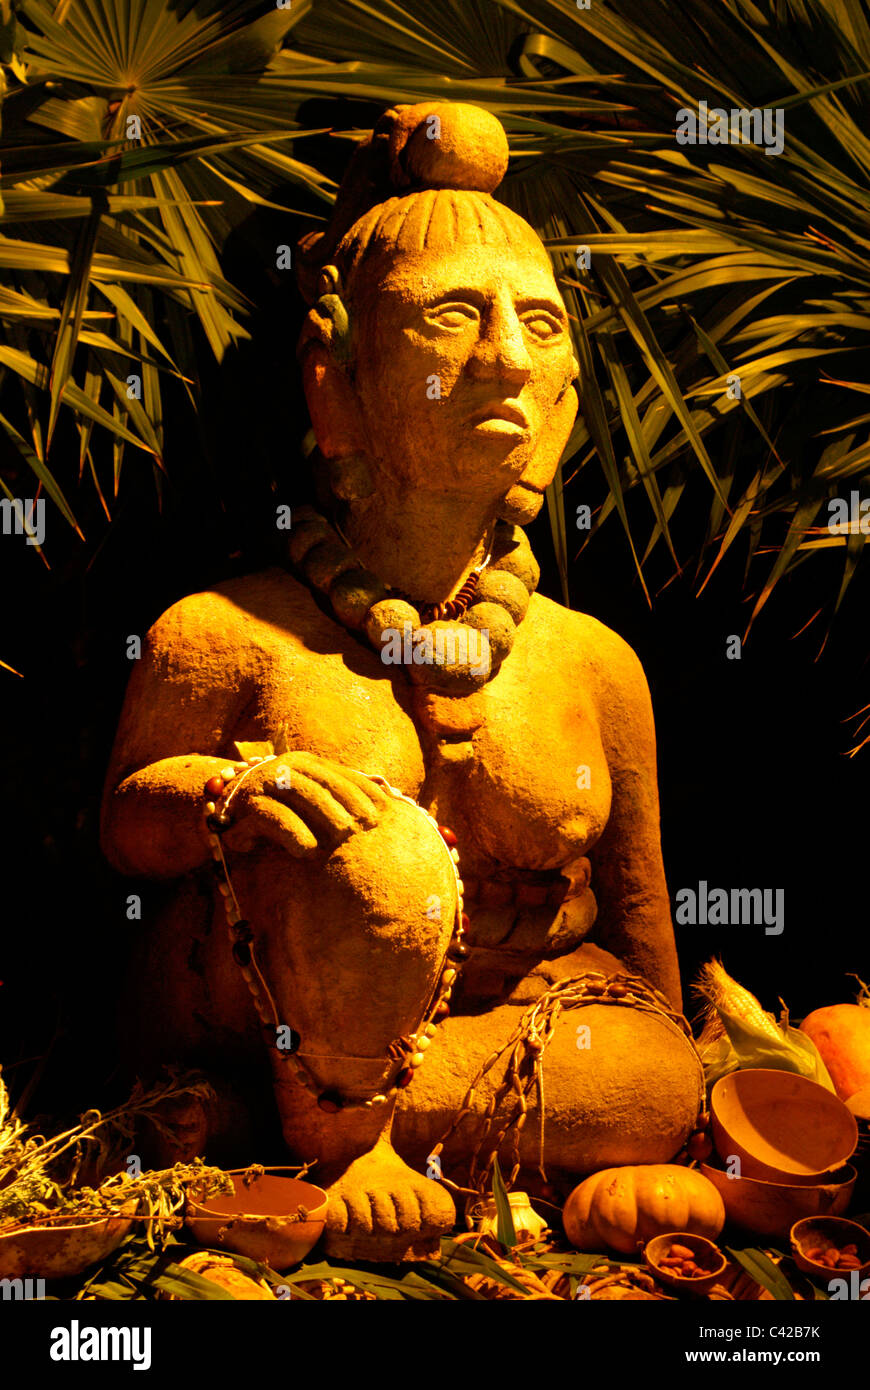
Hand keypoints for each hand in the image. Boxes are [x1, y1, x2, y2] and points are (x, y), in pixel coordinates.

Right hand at [217, 751, 390, 857]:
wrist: (221, 814)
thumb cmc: (275, 812)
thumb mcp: (307, 804)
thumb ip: (335, 800)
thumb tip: (383, 802)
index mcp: (307, 764)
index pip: (342, 775)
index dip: (364, 792)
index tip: (384, 813)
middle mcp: (286, 766)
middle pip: (324, 782)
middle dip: (349, 803)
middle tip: (368, 826)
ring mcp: (264, 782)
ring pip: (301, 793)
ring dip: (326, 814)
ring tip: (345, 835)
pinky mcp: (245, 804)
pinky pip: (273, 816)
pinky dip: (293, 832)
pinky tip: (308, 850)